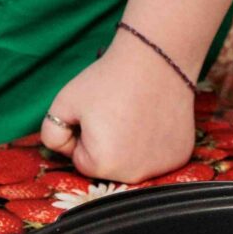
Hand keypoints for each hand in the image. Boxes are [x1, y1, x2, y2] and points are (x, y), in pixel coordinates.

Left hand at [37, 37, 196, 184]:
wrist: (156, 58)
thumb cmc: (108, 80)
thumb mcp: (63, 103)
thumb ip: (51, 133)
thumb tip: (61, 149)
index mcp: (103, 165)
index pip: (81, 161)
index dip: (83, 135)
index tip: (95, 113)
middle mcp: (135, 175)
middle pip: (108, 165)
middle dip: (105, 143)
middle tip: (115, 111)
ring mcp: (162, 167)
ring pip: (133, 162)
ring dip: (129, 144)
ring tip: (135, 112)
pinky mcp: (181, 155)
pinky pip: (157, 156)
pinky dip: (153, 141)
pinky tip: (154, 117)